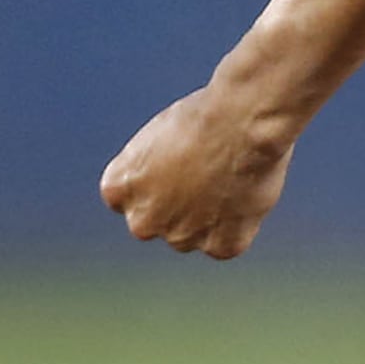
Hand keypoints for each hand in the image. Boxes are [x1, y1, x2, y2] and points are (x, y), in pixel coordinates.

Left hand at [99, 81, 296, 258]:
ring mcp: (181, 238)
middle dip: (180, 206)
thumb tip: (172, 185)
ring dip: (210, 217)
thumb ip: (155, 171)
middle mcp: (142, 221)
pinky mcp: (220, 247)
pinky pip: (229, 241)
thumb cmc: (204, 116)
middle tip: (209, 173)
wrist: (242, 121)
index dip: (157, 182)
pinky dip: (239, 225)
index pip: (131, 198)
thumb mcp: (160, 138)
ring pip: (195, 233)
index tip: (179, 165)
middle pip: (160, 220)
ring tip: (232, 177)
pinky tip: (247, 192)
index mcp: (117, 189)